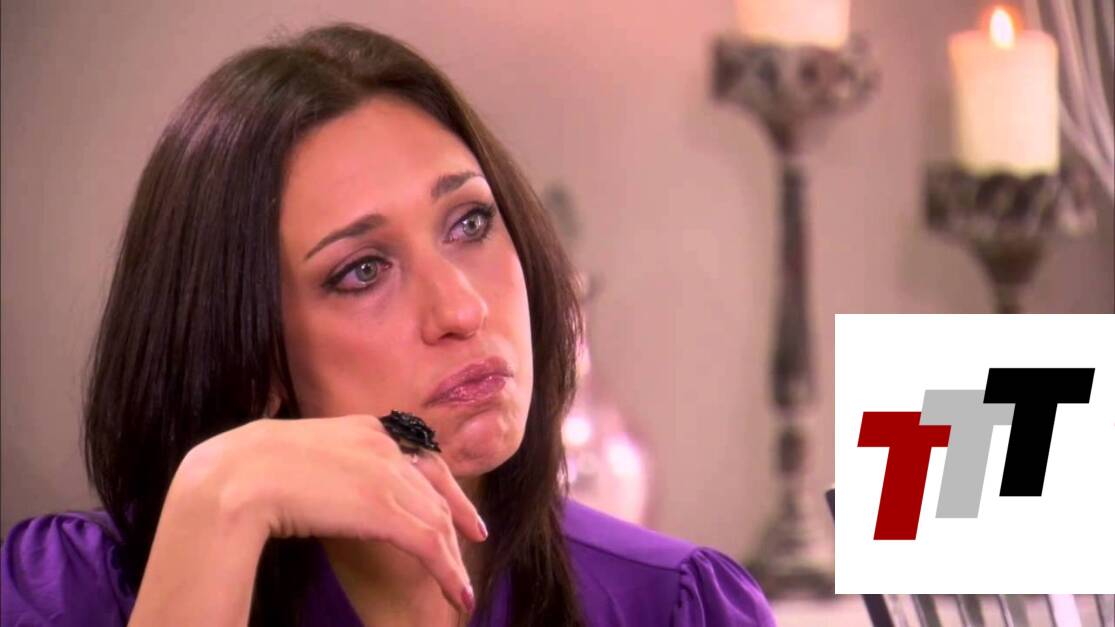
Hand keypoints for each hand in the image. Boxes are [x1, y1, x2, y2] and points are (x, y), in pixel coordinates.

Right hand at [176, 415, 485, 612]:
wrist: (236, 476)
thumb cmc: (246, 470)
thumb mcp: (298, 458)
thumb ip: (325, 466)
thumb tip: (322, 488)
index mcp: (362, 428)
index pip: (419, 456)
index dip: (442, 484)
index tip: (455, 506)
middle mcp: (383, 445)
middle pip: (435, 487)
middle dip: (457, 516)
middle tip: (473, 538)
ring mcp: (386, 475)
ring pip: (436, 520)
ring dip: (452, 558)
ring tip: (462, 586)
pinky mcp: (385, 509)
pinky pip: (430, 544)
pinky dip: (448, 571)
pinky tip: (456, 592)